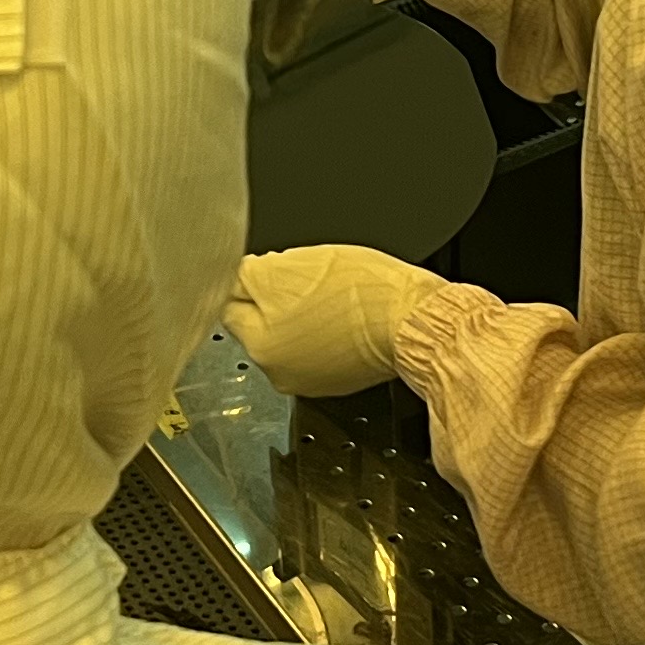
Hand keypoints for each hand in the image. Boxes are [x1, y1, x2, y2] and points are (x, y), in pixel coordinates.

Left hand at [223, 246, 431, 396]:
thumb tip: (228, 278)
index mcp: (260, 348)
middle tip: (305, 278)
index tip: (265, 268)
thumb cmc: (362, 293)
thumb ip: (243, 274)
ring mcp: (314, 378)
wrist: (416, 319)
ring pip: (293, 332)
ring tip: (331, 293)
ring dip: (303, 312)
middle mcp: (281, 373)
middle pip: (261, 322)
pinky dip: (329, 329)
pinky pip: (323, 345)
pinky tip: (347, 313)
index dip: (247, 278)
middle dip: (275, 298)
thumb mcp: (285, 265)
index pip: (230, 305)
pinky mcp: (343, 376)